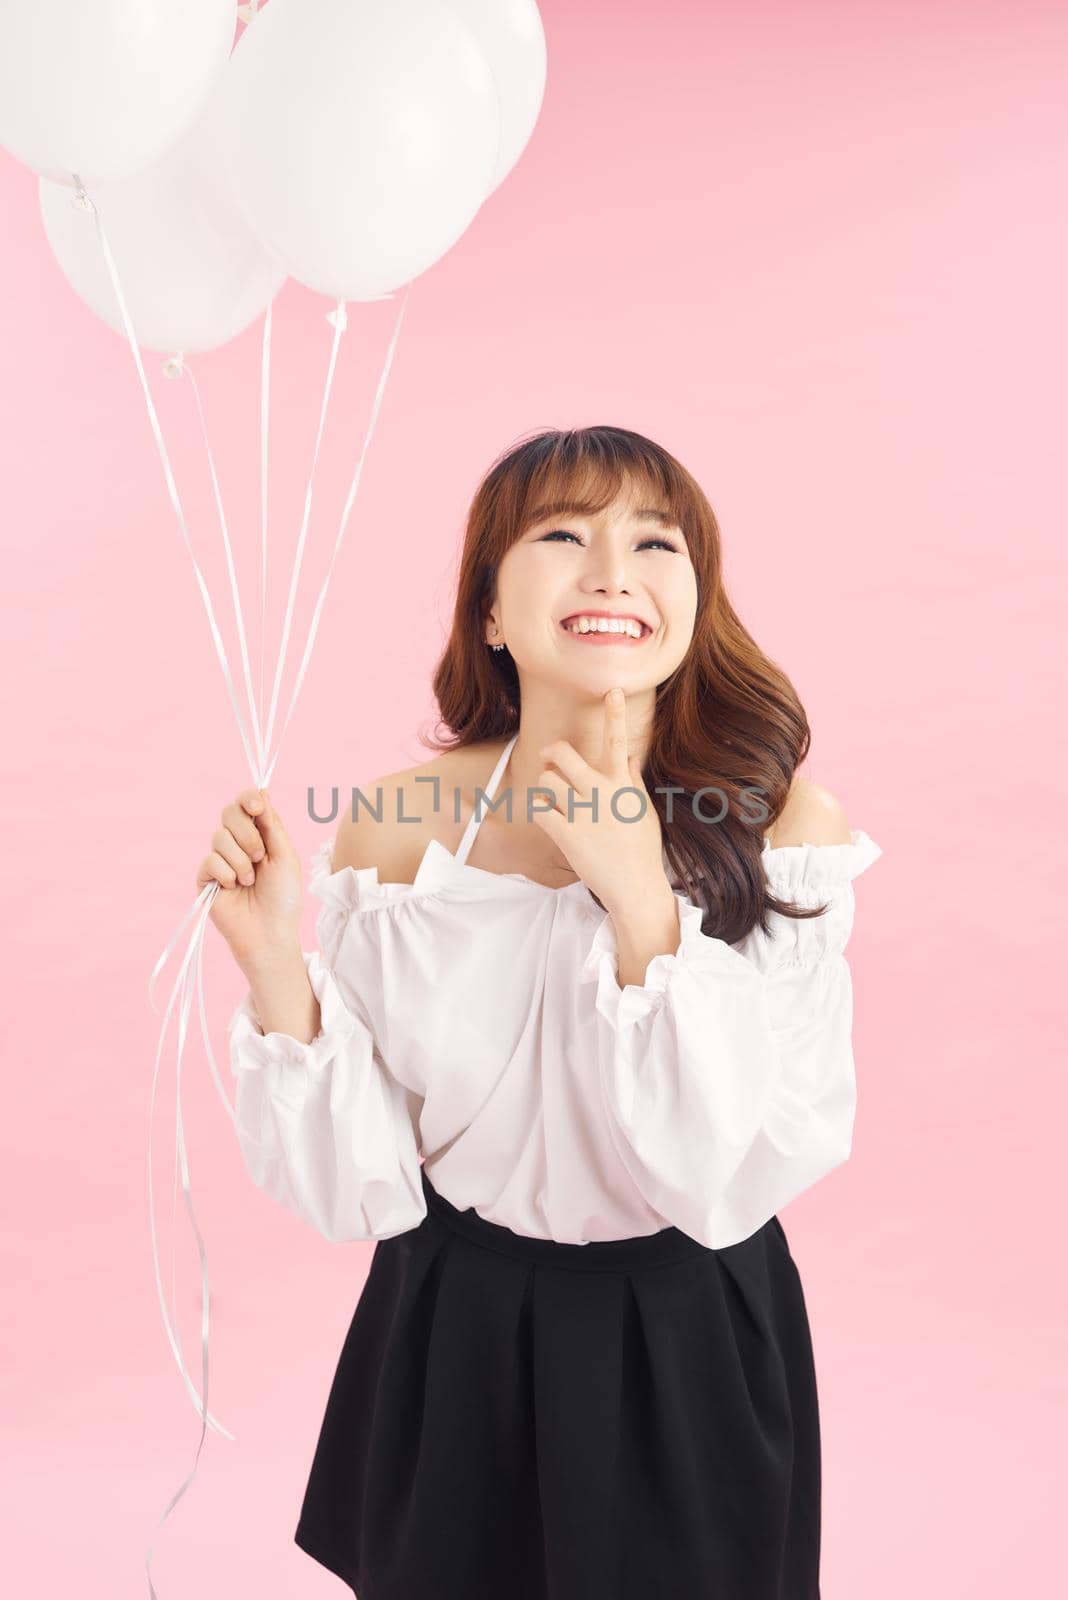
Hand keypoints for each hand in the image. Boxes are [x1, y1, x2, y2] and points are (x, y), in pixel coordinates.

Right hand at [197, 788, 303, 971]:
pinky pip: (210, 860)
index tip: (257, 806)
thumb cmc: (284, 897)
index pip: (247, 804)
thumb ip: (272, 825)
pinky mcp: (206, 877)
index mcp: (260, 834)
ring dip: (241, 861)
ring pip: (219, 837)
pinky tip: (234, 888)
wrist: (269, 931)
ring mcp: (220, 859)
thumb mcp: (285, 856)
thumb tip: (262, 792)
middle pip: (229, 813)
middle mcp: (238, 842)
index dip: (249, 799)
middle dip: (247, 833)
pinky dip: (227, 874)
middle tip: (260, 856)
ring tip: (250, 881)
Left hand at [532, 688, 670, 914]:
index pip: (619, 741)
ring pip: (547, 780)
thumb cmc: (641, 848)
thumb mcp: (643, 811)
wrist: (635, 886)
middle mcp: (603, 792)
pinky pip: (540, 809)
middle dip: (552, 753)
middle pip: (564, 754)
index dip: (615, 713)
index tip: (613, 689)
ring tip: (555, 801)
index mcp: (624, 783)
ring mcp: (584, 813)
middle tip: (549, 759)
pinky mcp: (568, 834)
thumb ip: (633, 780)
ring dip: (546, 788)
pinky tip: (552, 820)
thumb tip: (632, 756)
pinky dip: (542, 812)